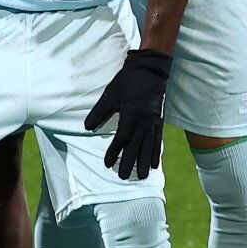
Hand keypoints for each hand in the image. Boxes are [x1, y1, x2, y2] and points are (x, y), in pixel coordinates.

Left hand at [86, 48, 172, 179]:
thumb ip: (99, 113)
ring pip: (149, 146)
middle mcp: (144, 122)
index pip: (121, 139)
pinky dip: (155, 152)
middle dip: (130, 163)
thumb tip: (86, 128)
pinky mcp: (159, 120)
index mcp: (130, 115)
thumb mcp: (110, 95)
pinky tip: (154, 163)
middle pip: (136, 146)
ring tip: (142, 176)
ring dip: (144, 162)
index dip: (114, 152)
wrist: (150, 70)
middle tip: (125, 177)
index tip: (107, 163)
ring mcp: (153, 122)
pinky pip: (157, 140)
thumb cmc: (127, 82)